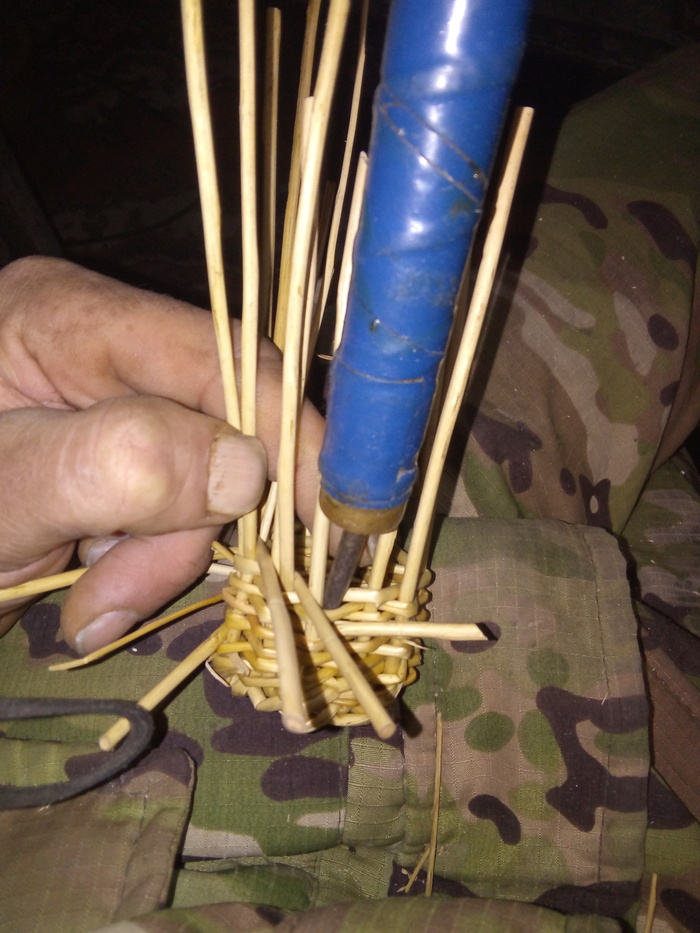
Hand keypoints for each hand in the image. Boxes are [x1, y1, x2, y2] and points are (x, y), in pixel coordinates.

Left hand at [0, 257, 323, 652]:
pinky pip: (178, 506)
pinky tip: (93, 589)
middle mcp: (103, 348)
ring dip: (162, 556)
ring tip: (90, 604)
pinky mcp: (119, 457)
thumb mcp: (0, 494)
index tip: (331, 510)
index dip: (284, 427)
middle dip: (194, 520)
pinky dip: (149, 561)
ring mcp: (114, 406)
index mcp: (65, 317)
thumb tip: (248, 469)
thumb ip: (111, 466)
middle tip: (122, 594)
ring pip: (205, 478)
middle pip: (220, 422)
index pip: (215, 353)